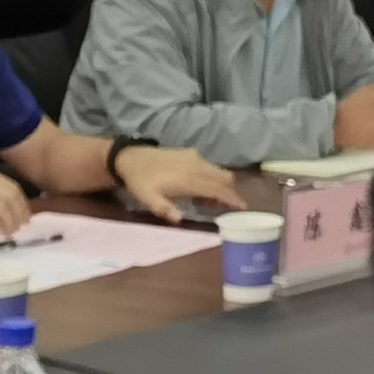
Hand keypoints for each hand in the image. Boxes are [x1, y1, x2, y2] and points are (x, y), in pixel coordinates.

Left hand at [114, 142, 240, 218]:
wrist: (131, 157)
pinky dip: (213, 177)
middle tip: (223, 208)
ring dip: (221, 186)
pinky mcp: (191, 153)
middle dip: (230, 192)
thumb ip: (164, 209)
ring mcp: (195, 158)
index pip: (217, 188)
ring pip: (219, 171)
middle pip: (225, 177)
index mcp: (188, 179)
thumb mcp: (147, 199)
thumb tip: (179, 220)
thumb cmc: (140, 182)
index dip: (231, 198)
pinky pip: (210, 166)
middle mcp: (196, 166)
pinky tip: (198, 188)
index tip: (243, 207)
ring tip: (205, 201)